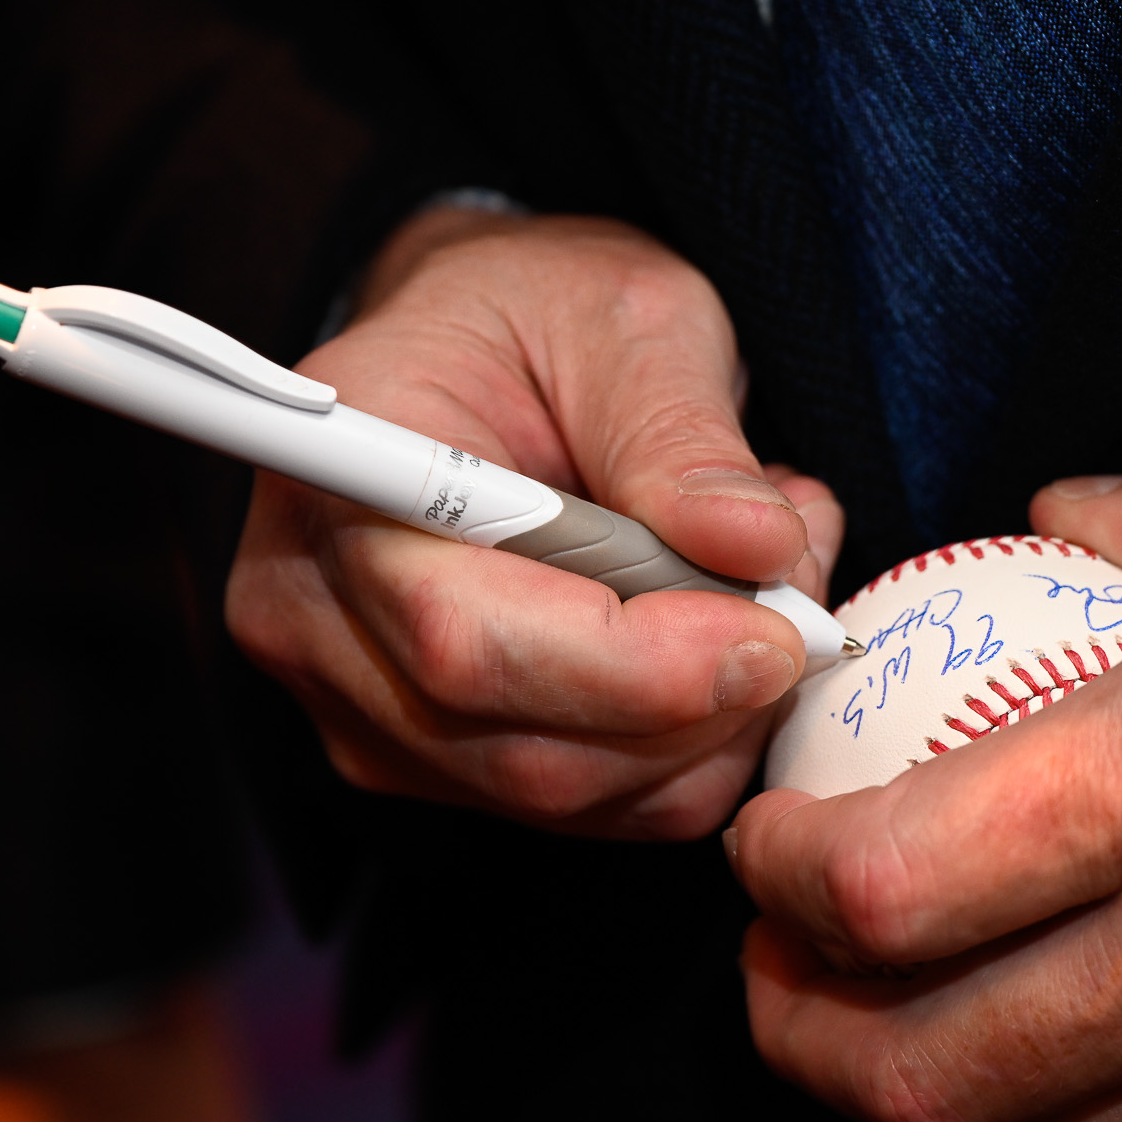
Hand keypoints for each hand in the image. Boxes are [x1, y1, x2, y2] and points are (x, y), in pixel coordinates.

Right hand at [226, 209, 842, 838]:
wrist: (479, 354)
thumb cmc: (534, 316)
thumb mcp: (625, 317)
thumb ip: (681, 433)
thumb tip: (759, 548)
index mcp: (336, 484)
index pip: (467, 641)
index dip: (634, 667)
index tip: (774, 633)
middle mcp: (317, 622)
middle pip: (526, 748)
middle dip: (703, 703)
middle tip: (805, 601)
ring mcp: (366, 711)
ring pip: (576, 794)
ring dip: (714, 723)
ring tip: (768, 585)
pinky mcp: (435, 762)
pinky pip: (596, 805)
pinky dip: (693, 743)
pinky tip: (719, 633)